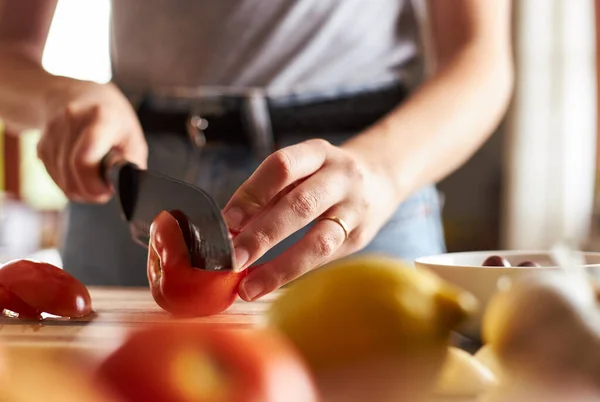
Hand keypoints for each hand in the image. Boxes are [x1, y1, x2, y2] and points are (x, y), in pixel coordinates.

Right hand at [37, 80, 146, 202]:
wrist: (76, 95)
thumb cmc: (111, 119)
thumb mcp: (133, 135)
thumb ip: (131, 162)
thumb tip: (127, 186)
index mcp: (101, 117)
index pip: (85, 157)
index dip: (94, 183)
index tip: (106, 190)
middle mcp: (72, 120)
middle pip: (73, 172)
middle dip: (91, 191)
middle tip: (104, 191)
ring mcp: (52, 132)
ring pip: (62, 180)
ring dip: (80, 190)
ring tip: (95, 182)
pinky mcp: (40, 146)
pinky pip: (54, 177)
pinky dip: (69, 184)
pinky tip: (81, 175)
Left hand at [223, 139, 399, 300]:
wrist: (379, 179)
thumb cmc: (324, 176)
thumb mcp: (300, 170)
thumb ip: (267, 194)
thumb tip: (229, 230)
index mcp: (318, 153)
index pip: (282, 166)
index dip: (253, 193)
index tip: (228, 221)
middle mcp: (341, 177)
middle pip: (300, 205)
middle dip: (262, 235)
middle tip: (232, 259)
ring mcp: (354, 209)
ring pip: (319, 240)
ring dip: (280, 267)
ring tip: (249, 286)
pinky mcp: (360, 238)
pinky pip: (326, 260)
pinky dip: (294, 273)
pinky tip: (269, 284)